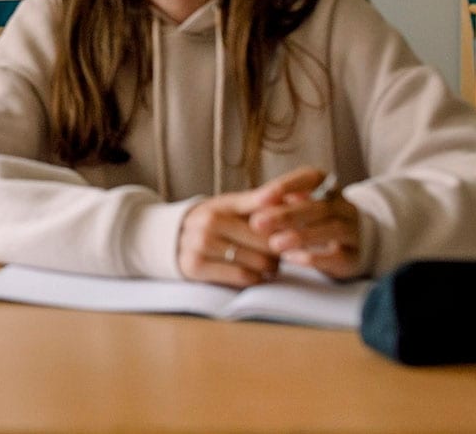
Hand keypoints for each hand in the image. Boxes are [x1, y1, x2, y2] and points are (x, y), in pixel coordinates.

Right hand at [177, 179, 292, 287]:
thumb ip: (264, 201)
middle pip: (266, 241)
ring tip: (270, 264)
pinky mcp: (195, 267)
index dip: (288, 220)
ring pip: (257, 262)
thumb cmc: (214, 223)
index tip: (301, 229)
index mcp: (223, 203)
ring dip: (270, 267)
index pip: (264, 208)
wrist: (171, 240)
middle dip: (281, 249)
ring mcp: (200, 244)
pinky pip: (242, 278)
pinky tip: (255, 274)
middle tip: (285, 252)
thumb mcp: (233, 207)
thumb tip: (305, 195)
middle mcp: (209, 221)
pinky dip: (255, 279)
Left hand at [246, 167, 363, 279]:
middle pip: (319, 206)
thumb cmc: (314, 220)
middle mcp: (345, 206)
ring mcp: (353, 231)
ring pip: (332, 229)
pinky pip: (338, 256)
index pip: (311, 178)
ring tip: (274, 244)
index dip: (286, 186)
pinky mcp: (355, 256)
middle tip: (257, 223)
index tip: (260, 198)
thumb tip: (256, 202)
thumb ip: (279, 203)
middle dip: (287, 215)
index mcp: (328, 187)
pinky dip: (314, 257)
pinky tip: (291, 258)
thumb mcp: (298, 206)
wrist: (354, 243)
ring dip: (301, 236)